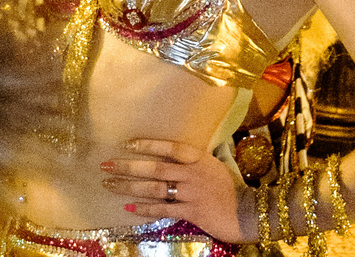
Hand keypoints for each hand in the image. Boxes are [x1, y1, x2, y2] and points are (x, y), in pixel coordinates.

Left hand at [100, 139, 251, 242]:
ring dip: (130, 187)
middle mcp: (192, 173)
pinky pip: (163, 209)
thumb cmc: (231, 187)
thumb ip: (194, 162)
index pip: (169, 147)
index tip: (127, 143)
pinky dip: (145, 208)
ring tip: (110, 185)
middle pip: (155, 168)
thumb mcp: (214, 166)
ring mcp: (191, 192)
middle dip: (129, 166)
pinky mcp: (191, 212)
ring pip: (155, 189)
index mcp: (199, 158)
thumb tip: (172, 156)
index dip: (148, 144)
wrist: (247, 211)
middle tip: (107, 165)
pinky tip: (130, 207)